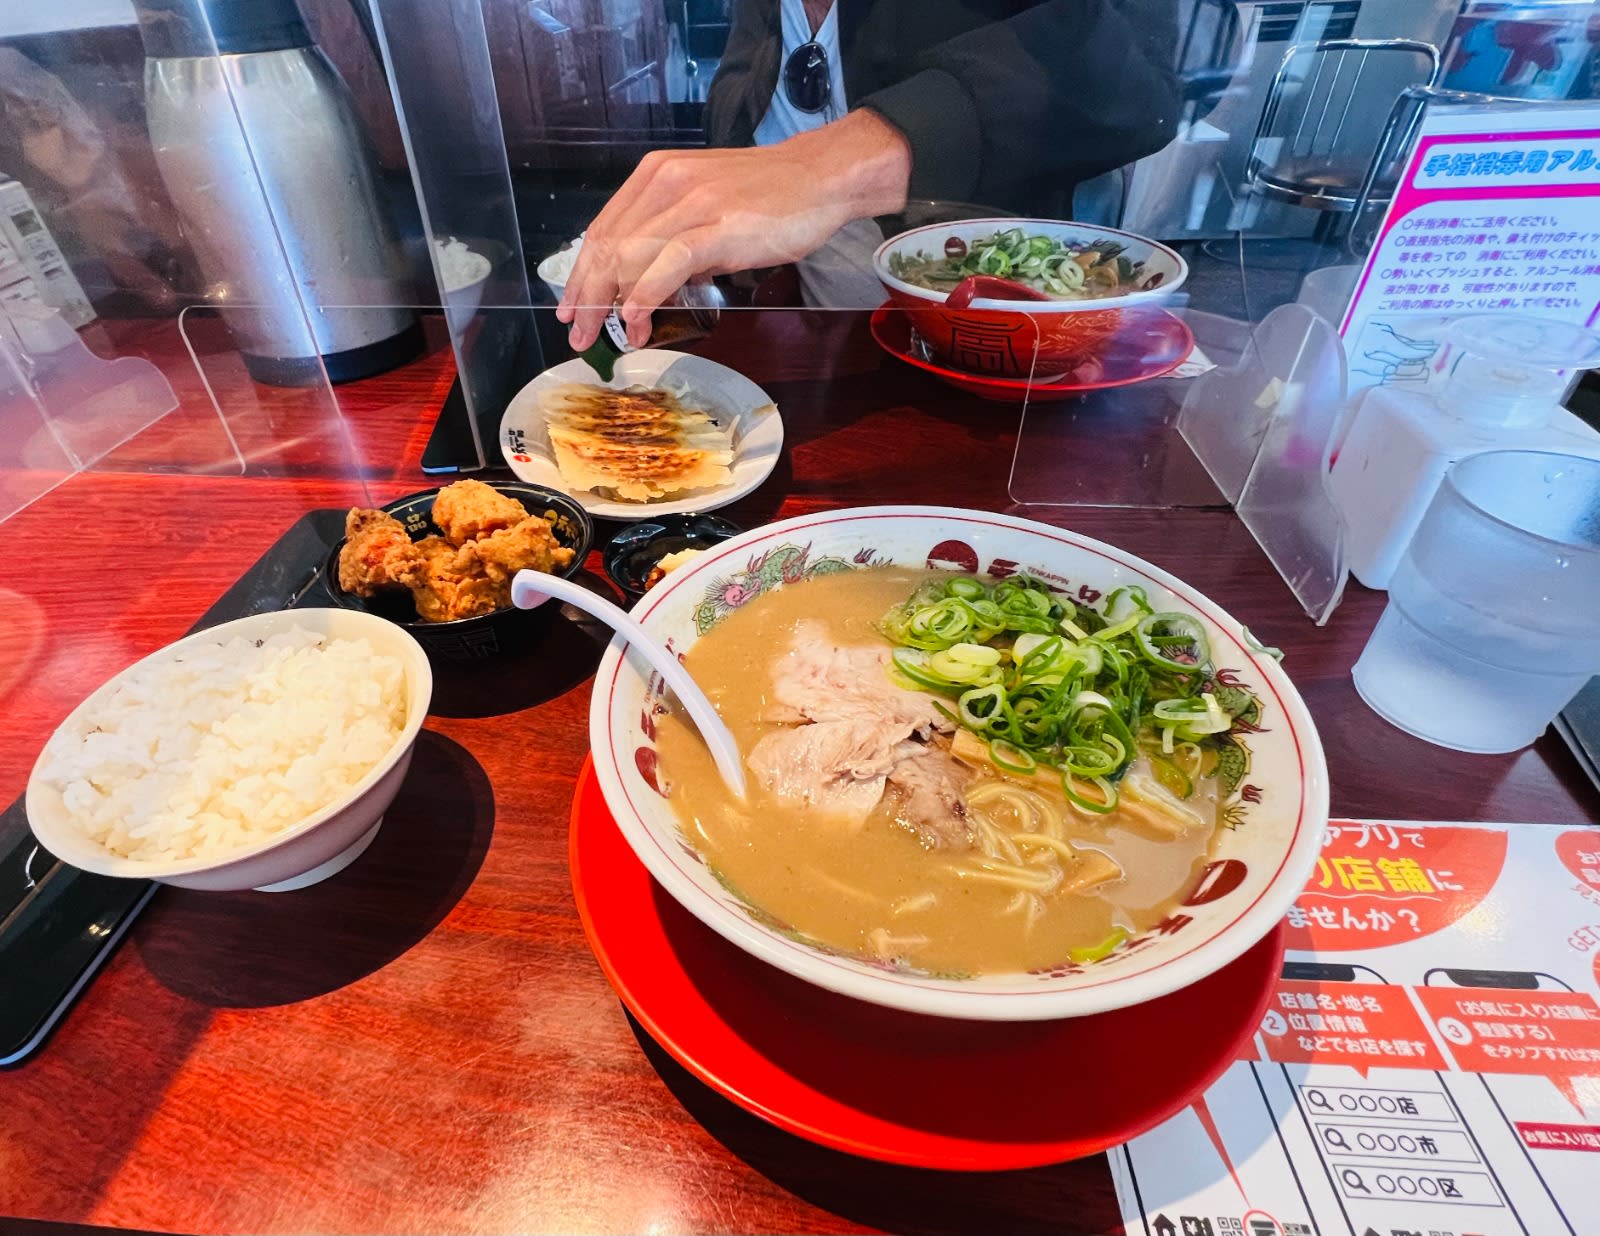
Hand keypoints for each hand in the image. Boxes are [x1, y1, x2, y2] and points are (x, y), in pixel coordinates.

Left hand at [556, 109, 910, 349]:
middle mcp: (666, 183)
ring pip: (631, 256)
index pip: (603, 229)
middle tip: (578, 333)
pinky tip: (635, 318)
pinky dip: (645, 294)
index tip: (572, 306)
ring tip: (612, 337)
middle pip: (608, 245)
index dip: (581, 273)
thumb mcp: (705, 206)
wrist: (820, 177)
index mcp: (656, 175)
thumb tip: (652, 284)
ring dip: (612, 304)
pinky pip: (669, 263)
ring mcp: (692, 203)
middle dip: (586, 295)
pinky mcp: (719, 226)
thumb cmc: (769, 195)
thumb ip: (673, 237)